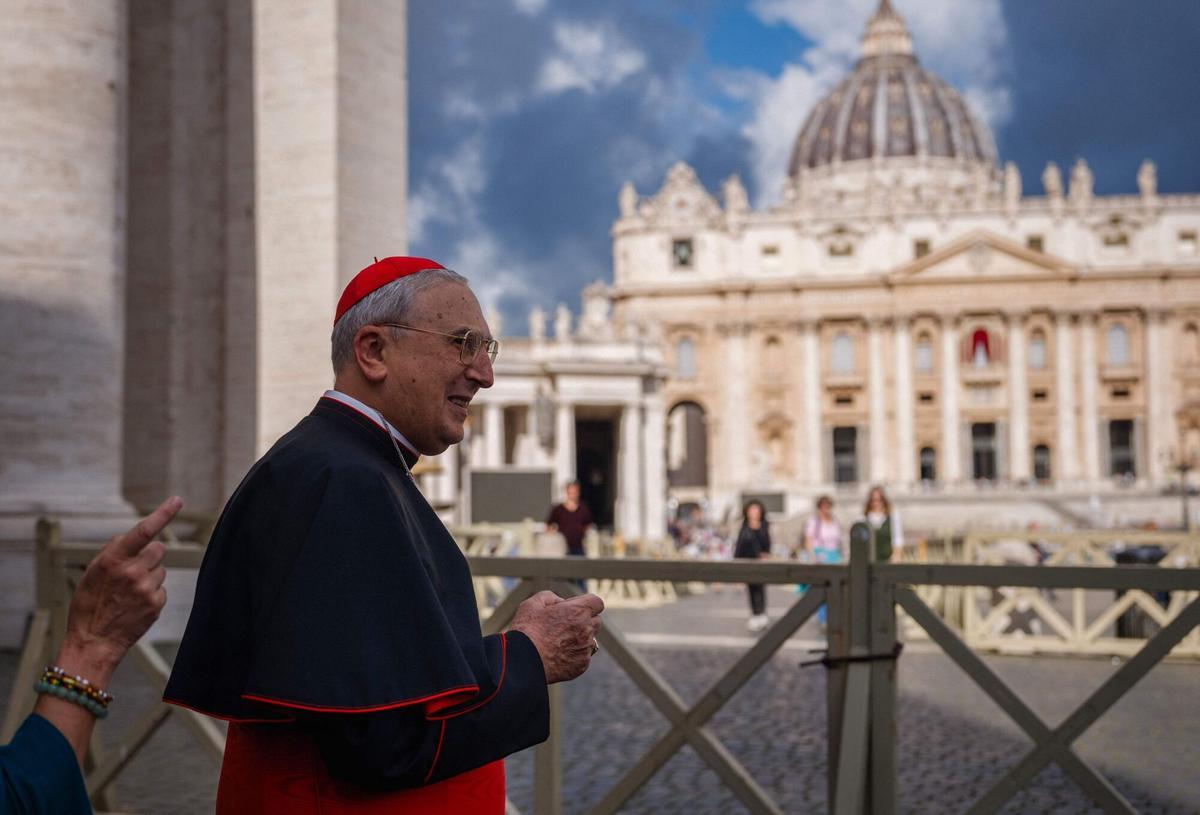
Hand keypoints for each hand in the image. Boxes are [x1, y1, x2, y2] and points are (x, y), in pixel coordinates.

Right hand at [58, 496, 182, 679]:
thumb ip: (114, 550)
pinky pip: (161, 588)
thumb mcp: (92, 572)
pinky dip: (151, 593)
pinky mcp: (156, 604)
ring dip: (149, 575)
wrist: (93, 641)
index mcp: (113, 560)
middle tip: (133, 569)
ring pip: (161, 569)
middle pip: (159, 548)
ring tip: (129, 592)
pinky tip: (134, 604)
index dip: (163, 514)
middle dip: (150, 555)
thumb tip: (135, 536)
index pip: (143, 531)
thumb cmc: (89, 604)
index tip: (177, 500)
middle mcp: (132, 572)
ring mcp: (146, 589)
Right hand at [507, 590, 603, 683]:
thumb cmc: (526, 631)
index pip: (597, 602)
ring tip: (559, 642)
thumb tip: (561, 602)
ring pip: (590, 640)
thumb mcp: (533, 603)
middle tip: (565, 625)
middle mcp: (586, 629)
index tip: (575, 608)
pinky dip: (575, 654)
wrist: (522, 662)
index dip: (586, 604)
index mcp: (577, 611)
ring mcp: (585, 649)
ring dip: (580, 638)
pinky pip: (584, 656)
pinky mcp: (582, 665)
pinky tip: (558, 655)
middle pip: (596, 621)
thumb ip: (551, 597)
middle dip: (585, 620)